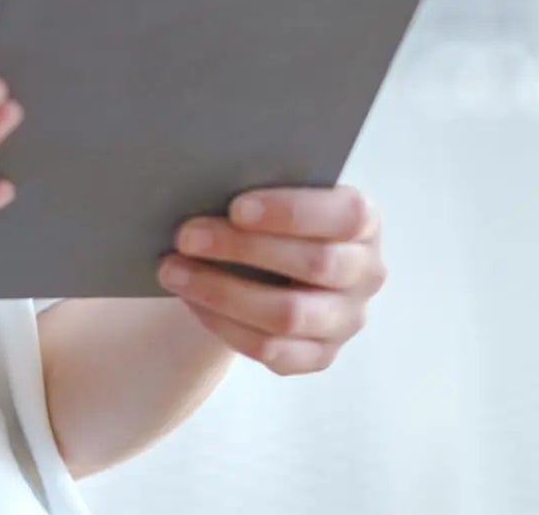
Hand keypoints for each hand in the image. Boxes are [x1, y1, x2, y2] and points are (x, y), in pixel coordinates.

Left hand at [155, 185, 385, 376]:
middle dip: (242, 249)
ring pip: (288, 316)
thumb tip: (203, 183)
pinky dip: (225, 325)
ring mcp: (345, 320)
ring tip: (173, 270)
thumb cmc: (268, 212)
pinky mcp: (320, 355)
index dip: (291, 212)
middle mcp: (365, 273)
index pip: (345, 215)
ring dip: (222, 292)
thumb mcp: (273, 192)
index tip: (236, 207)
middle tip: (185, 236)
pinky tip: (191, 300)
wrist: (269, 258)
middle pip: (314, 265)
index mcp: (362, 221)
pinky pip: (273, 351)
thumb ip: (257, 185)